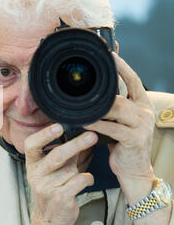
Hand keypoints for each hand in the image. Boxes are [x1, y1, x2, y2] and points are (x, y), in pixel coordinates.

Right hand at [24, 123, 97, 224]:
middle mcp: (36, 175)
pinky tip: (85, 182)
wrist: (49, 221)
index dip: (44, 135)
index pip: (31, 145)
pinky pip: (80, 180)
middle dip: (76, 144)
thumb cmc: (52, 190)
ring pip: (72, 169)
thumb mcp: (50, 171)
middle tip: (92, 135)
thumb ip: (61, 154)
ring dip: (79, 170)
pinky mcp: (60, 198)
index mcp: (31, 165)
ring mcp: (46, 187)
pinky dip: (87, 179)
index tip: (59, 126)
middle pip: (56, 155)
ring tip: (75, 176)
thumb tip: (78, 132)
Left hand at [83, 53, 155, 190]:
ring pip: (117, 109)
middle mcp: (144, 112)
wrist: (133, 171)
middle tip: (85, 77)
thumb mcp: (118, 122)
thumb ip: (110, 108)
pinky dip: (97, 124)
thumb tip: (90, 95)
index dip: (122, 66)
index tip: (110, 53)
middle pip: (121, 94)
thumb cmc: (122, 145)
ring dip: (97, 106)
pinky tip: (84, 122)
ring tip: (80, 102)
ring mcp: (141, 125)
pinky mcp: (134, 139)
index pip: (133, 80)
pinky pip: (112, 128)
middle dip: (104, 87)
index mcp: (141, 105)